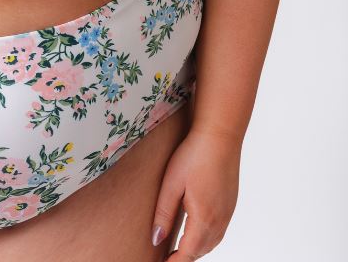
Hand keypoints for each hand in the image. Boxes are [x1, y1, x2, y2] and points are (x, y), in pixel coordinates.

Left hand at [151, 127, 240, 259]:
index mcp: (204, 219)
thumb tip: (156, 239)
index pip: (188, 254)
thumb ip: (164, 212)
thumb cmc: (195, 155)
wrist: (221, 136)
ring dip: (195, 250)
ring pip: (211, 243)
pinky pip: (218, 231)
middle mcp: (219, 221)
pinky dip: (205, 239)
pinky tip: (195, 232)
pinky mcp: (230, 204)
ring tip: (177, 250)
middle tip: (166, 258)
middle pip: (200, 252)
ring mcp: (227, 213)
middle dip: (184, 258)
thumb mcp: (172, 183)